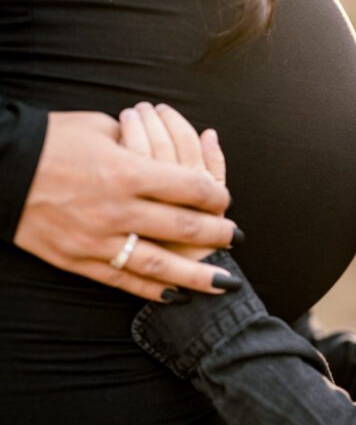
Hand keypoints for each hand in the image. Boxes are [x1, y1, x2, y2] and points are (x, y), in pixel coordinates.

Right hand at [13, 109, 235, 300]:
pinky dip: (153, 291)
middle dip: (217, 234)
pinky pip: (124, 281)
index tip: (225, 199)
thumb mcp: (99, 127)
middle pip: (184, 227)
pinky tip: (177, 296)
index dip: (216, 195)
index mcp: (127, 170)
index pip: (190, 187)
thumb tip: (163, 152)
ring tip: (225, 282)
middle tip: (236, 237)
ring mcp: (98, 239)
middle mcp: (118, 208)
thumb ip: (138, 144)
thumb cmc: (50, 140)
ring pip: (160, 265)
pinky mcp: (79, 260)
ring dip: (198, 275)